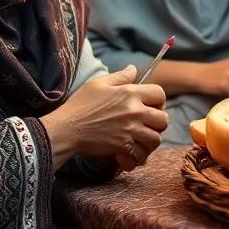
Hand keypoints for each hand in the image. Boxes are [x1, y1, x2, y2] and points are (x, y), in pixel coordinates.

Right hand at [41, 65, 168, 169]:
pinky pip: (140, 156)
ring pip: (156, 140)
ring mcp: (130, 131)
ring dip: (149, 142)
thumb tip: (134, 69)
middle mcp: (135, 112)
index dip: (159, 100)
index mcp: (130, 94)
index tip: (151, 106)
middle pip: (163, 120)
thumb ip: (120, 77)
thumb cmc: (80, 105)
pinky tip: (129, 156)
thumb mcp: (98, 84)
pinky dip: (137, 158)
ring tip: (140, 141)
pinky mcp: (122, 148)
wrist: (66, 129)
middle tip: (146, 125)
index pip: (160, 94)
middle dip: (157, 123)